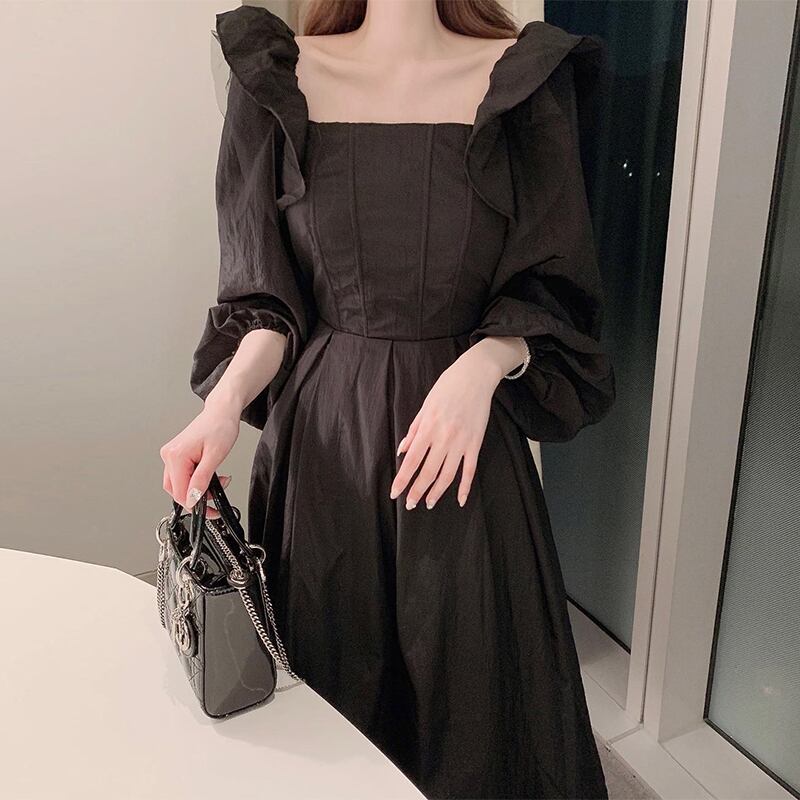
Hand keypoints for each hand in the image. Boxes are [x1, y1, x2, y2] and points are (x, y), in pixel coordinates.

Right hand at [160, 398, 240, 518]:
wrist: (222, 412)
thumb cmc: (220, 426)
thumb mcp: (215, 456)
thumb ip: (202, 479)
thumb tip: (192, 499)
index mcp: (175, 456)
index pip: (179, 492)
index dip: (194, 505)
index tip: (209, 511)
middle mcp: (169, 455)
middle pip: (176, 490)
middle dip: (196, 497)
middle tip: (214, 498)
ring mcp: (171, 455)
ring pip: (179, 484)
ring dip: (196, 489)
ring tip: (216, 483)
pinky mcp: (177, 455)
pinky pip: (182, 475)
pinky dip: (195, 480)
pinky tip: (208, 477)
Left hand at [389, 347, 503, 509]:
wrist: (474, 376)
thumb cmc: (447, 388)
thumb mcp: (424, 406)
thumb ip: (413, 430)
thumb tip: (401, 451)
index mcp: (427, 428)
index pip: (411, 461)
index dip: (402, 479)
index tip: (395, 493)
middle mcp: (443, 438)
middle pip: (428, 472)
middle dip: (417, 491)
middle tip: (410, 504)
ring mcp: (461, 442)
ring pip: (448, 475)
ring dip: (437, 492)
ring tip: (428, 503)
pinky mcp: (475, 443)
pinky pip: (470, 470)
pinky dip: (465, 487)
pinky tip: (461, 499)